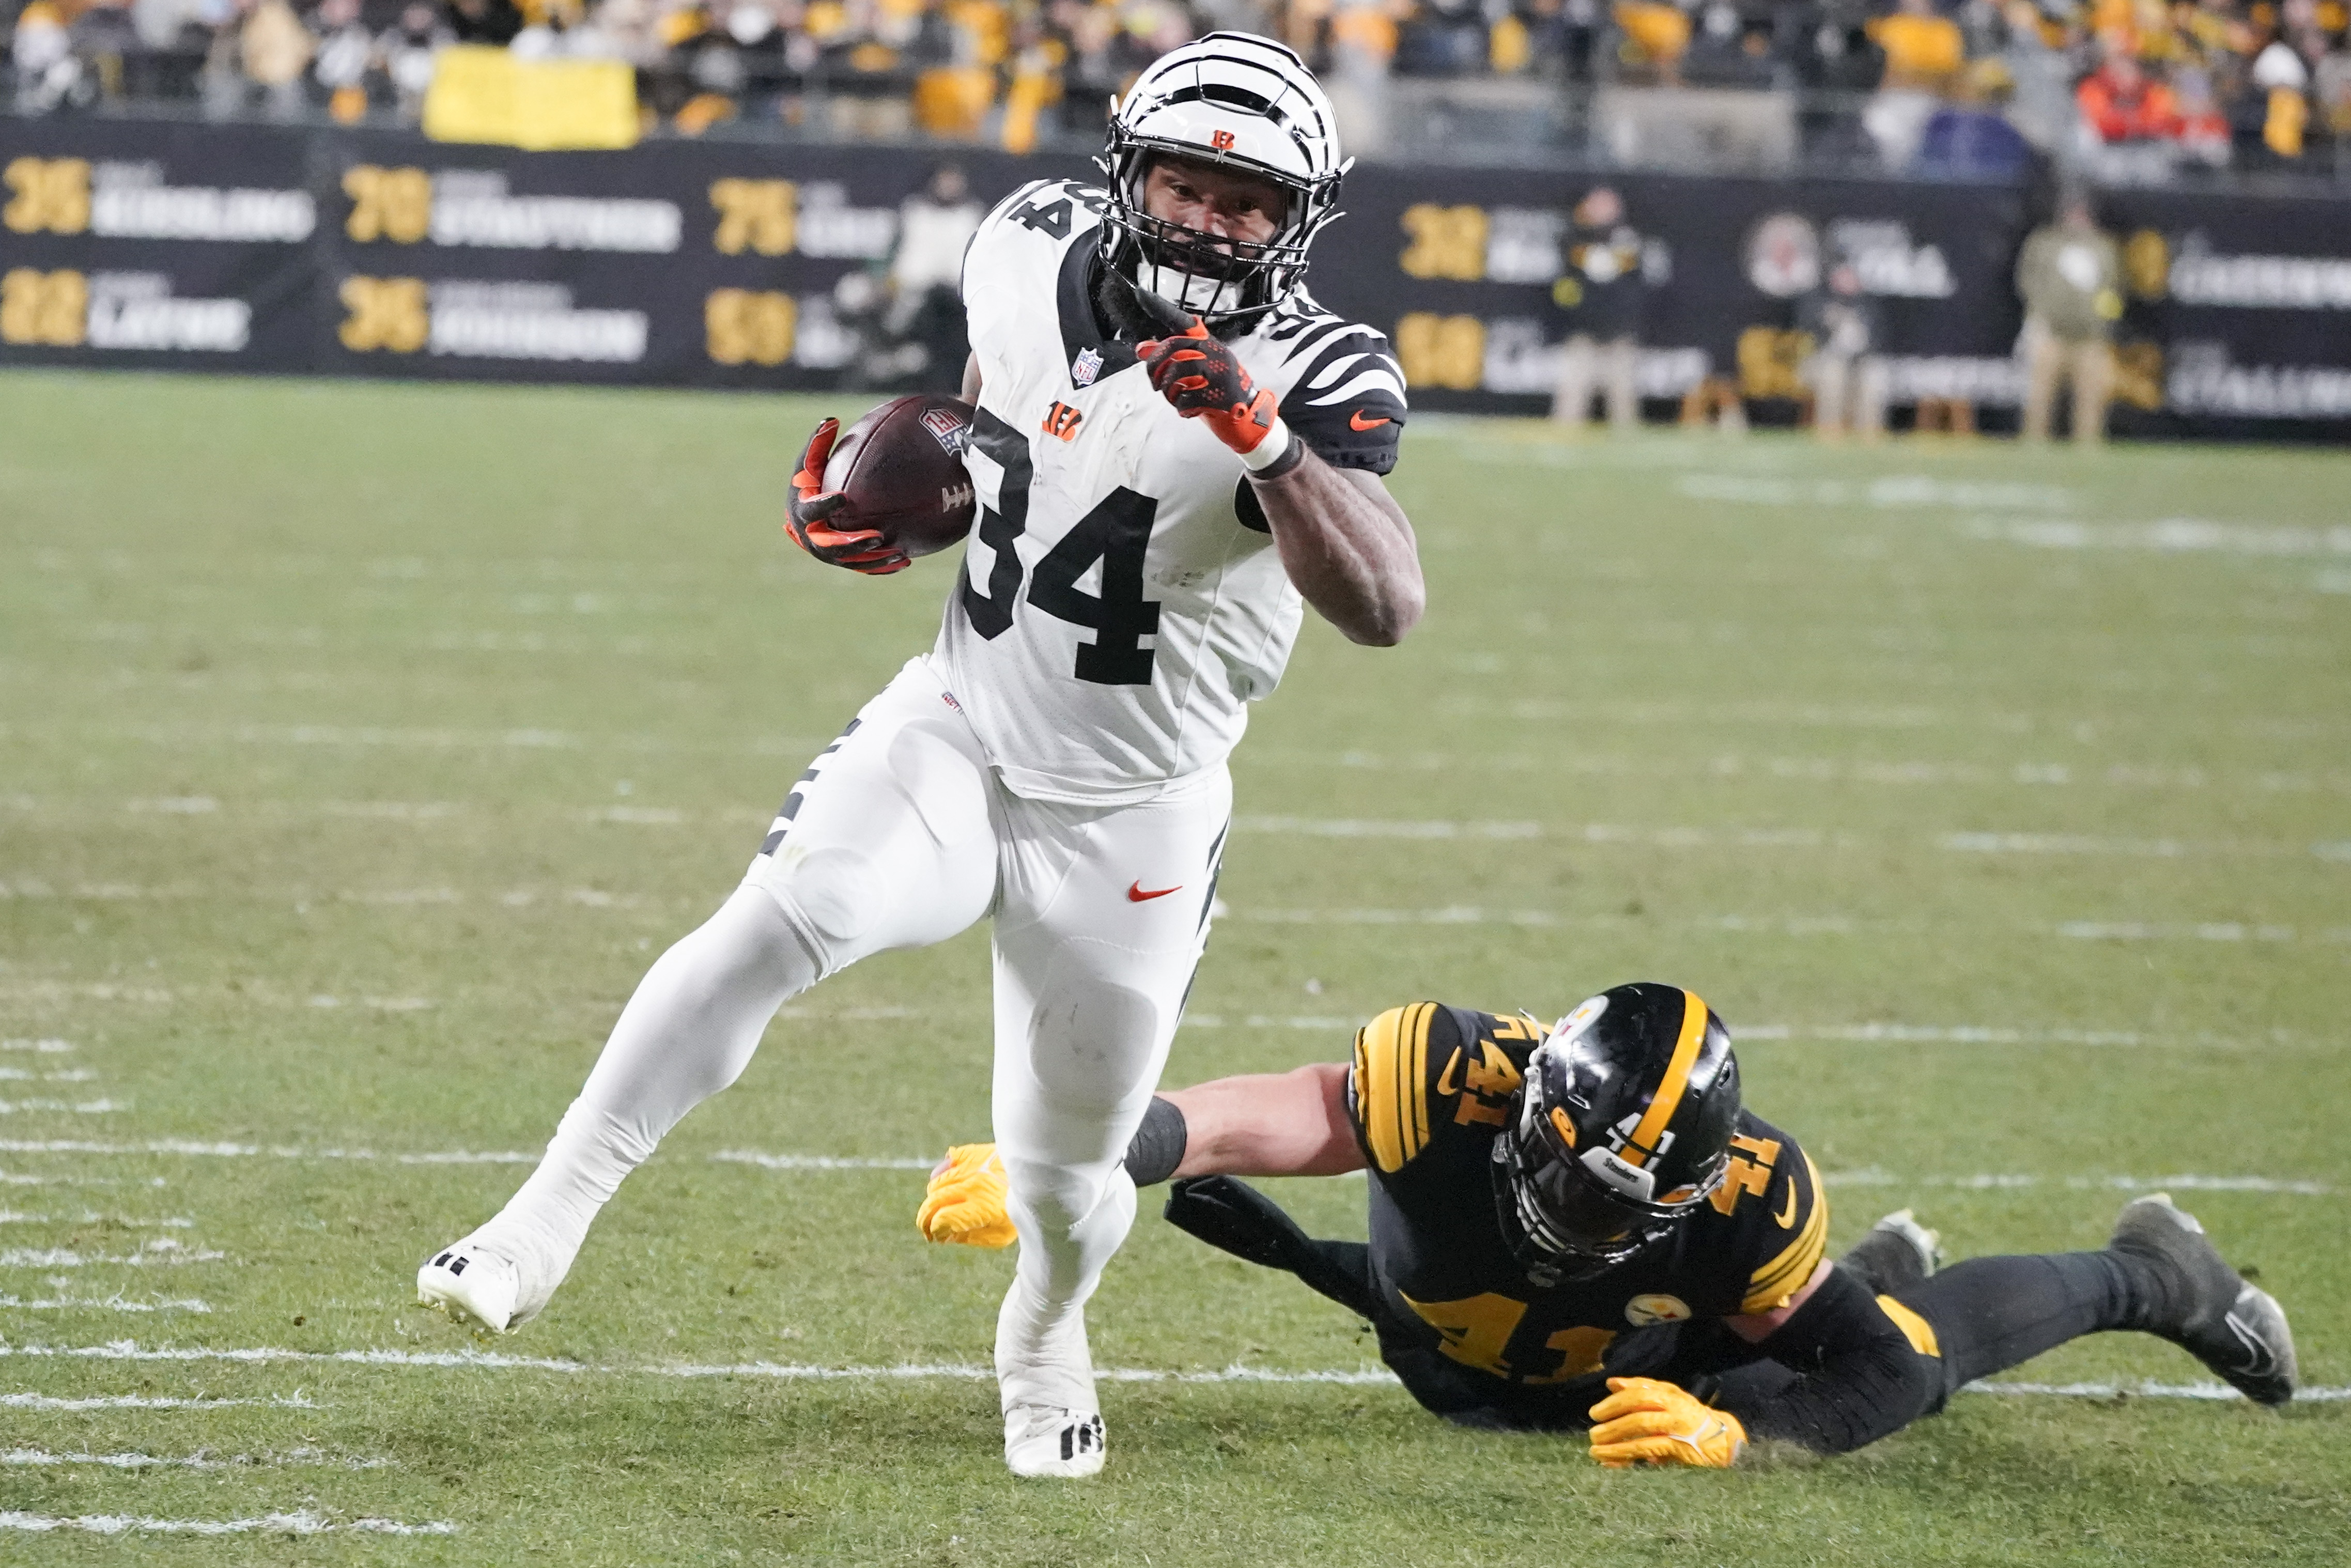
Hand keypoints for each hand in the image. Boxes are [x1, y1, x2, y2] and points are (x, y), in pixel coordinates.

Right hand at [785, 417, 910, 574]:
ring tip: (897, 552)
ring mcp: (828, 554)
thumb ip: (818, 444)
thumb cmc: (811, 482)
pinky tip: (905, 561)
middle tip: (878, 535)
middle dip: (854, 543)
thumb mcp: (810, 463)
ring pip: (851, 562)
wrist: (808, 514)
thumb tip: (831, 419)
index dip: (825, 506)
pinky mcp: (843, 562)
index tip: (843, 497)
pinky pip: (863, 567)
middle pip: (831, 546)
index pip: (811, 512)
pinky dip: (882, 567)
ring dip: (874, 560)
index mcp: (801, 512)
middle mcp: (811, 539)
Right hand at [915, 1142, 1014, 1247]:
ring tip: (937, 1208)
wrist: (1039, 1174)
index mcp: (980, 1208)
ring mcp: (971, 1166)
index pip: (942, 1219)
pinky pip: (947, 1161)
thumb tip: (945, 1237)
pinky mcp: (973, 1152)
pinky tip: (944, 1184)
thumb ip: (971, 1237)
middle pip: (934, 1201)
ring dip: (932, 1199)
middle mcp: (972, 1185)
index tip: (935, 1237)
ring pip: (936, 1183)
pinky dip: (941, 1173)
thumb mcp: (1001, 1234)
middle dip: (925, 1218)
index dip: (934, 1230)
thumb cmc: (1021, 1210)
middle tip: (926, 1227)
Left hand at [1133, 299, 1281, 459]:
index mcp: (1209, 344)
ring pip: (1178, 373)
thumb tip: (1140, 348)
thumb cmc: (1217, 391)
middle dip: (1155, 367)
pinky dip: (1182, 407)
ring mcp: (1220, 372)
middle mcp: (1215, 352)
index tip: (1141, 294)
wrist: (1248, 415)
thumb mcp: (1195, 372)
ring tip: (1174, 399)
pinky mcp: (1221, 394)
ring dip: (1168, 391)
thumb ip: (1170, 359)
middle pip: (1174, 348)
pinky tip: (1187, 410)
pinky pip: (1188, 397)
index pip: (1184, 322)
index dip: (1162, 309)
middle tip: (1154, 384)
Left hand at [1587, 1377, 1746, 1468]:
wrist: (1727, 1443)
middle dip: (1612, 1414)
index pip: (1641, 1389)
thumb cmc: (1692, 1421)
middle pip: (1637, 1406)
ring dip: (1614, 1437)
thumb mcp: (1672, 1401)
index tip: (1597, 1407)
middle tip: (1594, 1425)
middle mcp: (1674, 1406)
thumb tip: (1613, 1383)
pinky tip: (1610, 1461)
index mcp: (1671, 1394)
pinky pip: (1647, 1449)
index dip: (1618, 1396)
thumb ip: (1644, 1391)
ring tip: (1595, 1448)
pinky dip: (1626, 1455)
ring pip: (1640, 1426)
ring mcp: (1677, 1426)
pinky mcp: (1679, 1448)